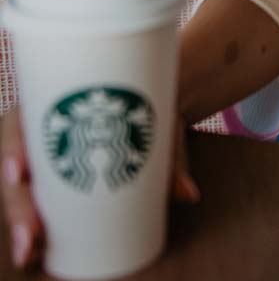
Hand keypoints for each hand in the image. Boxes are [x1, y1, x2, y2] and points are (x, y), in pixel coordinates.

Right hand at [1, 104, 199, 271]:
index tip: (19, 174)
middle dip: (18, 204)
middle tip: (32, 235)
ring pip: (21, 189)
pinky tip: (32, 250)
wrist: (158, 103)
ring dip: (21, 221)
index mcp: (56, 100)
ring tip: (31, 251)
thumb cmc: (151, 108)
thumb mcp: (159, 123)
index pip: (20, 122)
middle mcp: (44, 130)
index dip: (13, 148)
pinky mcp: (52, 178)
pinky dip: (30, 224)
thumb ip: (171, 157)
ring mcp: (46, 156)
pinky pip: (33, 200)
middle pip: (17, 166)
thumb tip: (188, 194)